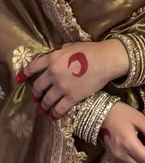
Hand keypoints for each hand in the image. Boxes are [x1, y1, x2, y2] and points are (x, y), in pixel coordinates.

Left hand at [14, 40, 128, 118]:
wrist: (105, 60)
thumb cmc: (91, 50)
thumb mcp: (71, 46)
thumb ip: (61, 51)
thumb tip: (58, 53)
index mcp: (52, 59)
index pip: (33, 67)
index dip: (24, 74)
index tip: (20, 79)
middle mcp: (53, 73)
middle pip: (38, 86)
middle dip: (35, 93)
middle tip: (36, 97)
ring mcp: (62, 87)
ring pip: (47, 100)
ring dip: (44, 105)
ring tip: (43, 109)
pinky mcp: (72, 97)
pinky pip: (60, 108)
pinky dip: (55, 113)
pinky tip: (53, 116)